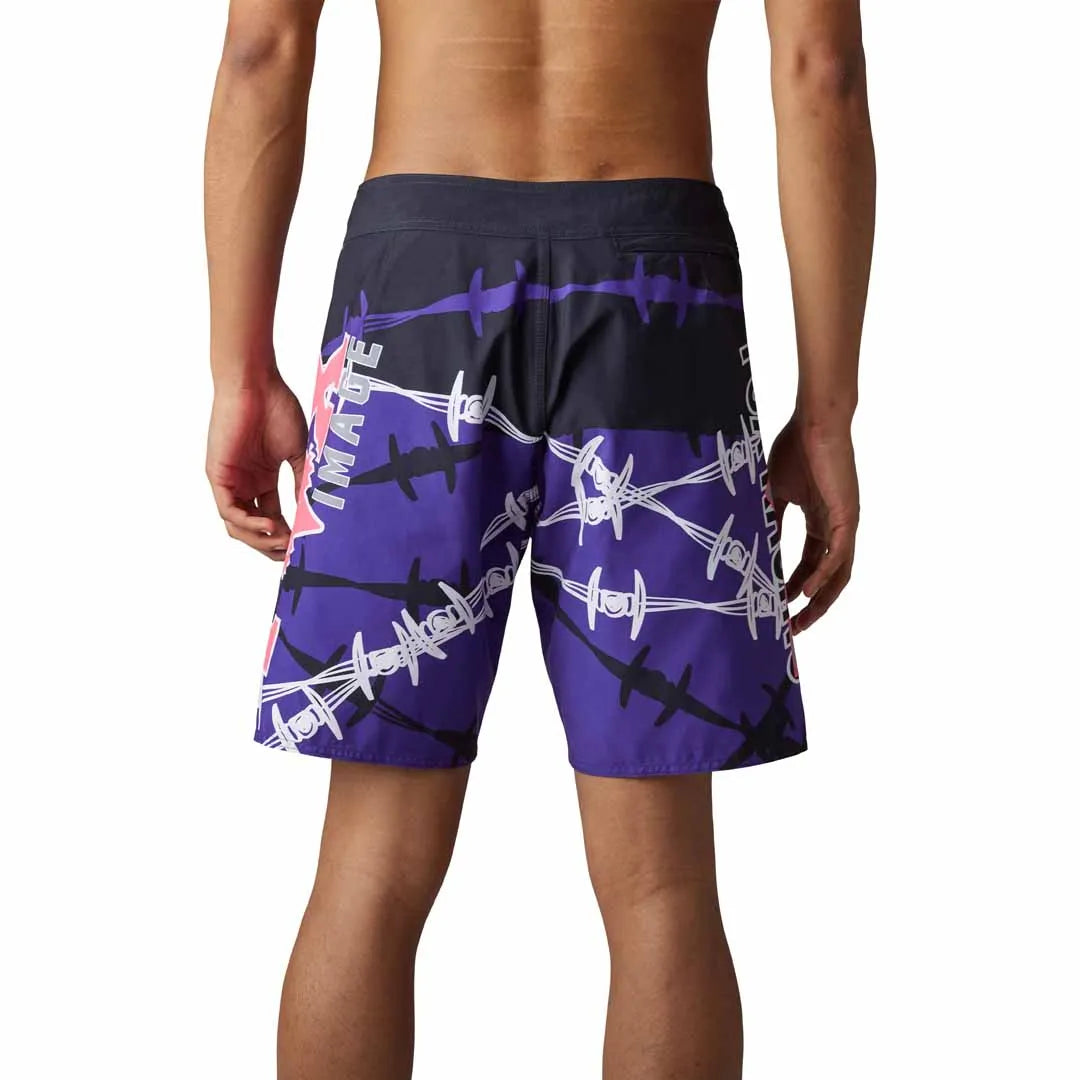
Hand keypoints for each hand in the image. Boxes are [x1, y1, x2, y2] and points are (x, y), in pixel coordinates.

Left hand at [206, 372, 307, 560]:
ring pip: (239, 527)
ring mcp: (230, 482)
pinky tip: (271, 526)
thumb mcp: (298, 453)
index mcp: (263, 479)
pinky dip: (249, 524)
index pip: (273, 518)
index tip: (306, 545)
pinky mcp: (219, 476)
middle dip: (273, 545)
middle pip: (254, 529)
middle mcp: (245, 484)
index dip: (288, 535)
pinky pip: (229, 512)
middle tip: (293, 552)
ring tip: (284, 542)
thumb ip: (303, 483)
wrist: (256, 384)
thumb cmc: (278, 409)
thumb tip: (314, 513)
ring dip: (261, 540)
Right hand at [766, 415, 858, 632]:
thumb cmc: (796, 447)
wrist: (815, 422)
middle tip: (792, 629)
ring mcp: (843, 523)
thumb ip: (769, 518)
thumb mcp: (774, 491)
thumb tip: (749, 542)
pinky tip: (809, 594)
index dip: (794, 588)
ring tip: (801, 621)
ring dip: (821, 600)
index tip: (778, 607)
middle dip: (811, 606)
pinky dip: (825, 576)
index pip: (809, 565)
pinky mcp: (846, 516)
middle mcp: (835, 527)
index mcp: (818, 521)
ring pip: (838, 574)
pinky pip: (838, 555)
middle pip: (828, 578)